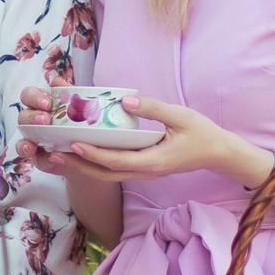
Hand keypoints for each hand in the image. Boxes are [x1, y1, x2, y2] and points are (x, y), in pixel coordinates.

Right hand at [16, 82, 123, 191]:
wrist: (93, 150)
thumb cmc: (83, 124)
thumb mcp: (80, 108)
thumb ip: (69, 95)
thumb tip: (57, 81)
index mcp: (41, 103)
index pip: (29, 95)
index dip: (34, 98)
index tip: (47, 104)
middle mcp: (34, 119)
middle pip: (23, 115)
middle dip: (32, 117)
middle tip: (45, 120)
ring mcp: (33, 138)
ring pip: (23, 135)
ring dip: (26, 139)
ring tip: (32, 145)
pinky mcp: (38, 155)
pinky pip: (31, 155)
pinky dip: (34, 155)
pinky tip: (41, 154)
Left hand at [45, 94, 266, 185]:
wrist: (220, 153)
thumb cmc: (203, 133)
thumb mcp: (181, 116)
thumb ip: (152, 108)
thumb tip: (123, 100)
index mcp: (154, 161)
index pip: (117, 161)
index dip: (93, 153)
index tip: (74, 142)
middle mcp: (146, 171)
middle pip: (105, 173)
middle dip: (79, 164)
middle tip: (54, 153)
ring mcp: (145, 172)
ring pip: (109, 174)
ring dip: (85, 165)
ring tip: (61, 153)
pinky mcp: (145, 168)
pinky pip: (116, 169)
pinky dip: (97, 162)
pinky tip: (84, 151)